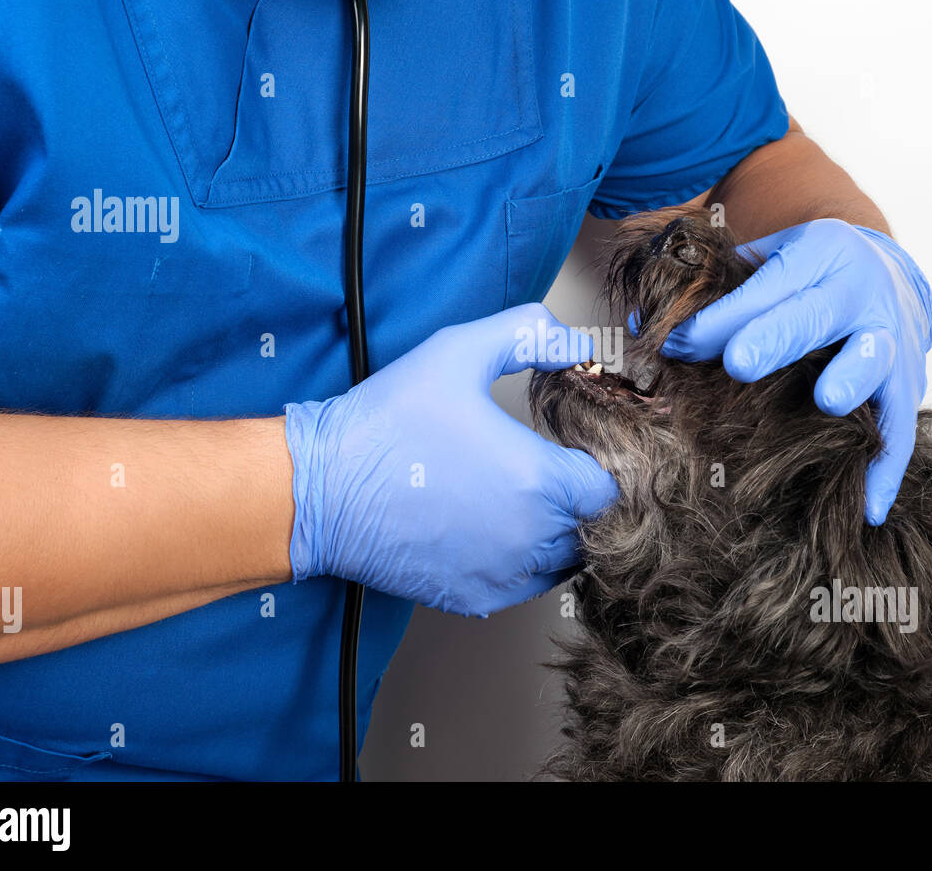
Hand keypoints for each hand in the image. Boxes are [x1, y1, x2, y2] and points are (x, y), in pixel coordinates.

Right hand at [283, 304, 617, 614]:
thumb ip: (528, 335)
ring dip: (559, 532)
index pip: (611, 486)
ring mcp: (503, 575)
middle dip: (581, 498)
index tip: (575, 448)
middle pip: (594, 526)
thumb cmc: (385, 424)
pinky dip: (525, 562)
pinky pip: (526, 586)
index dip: (600, 463)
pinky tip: (498, 528)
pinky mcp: (474, 598)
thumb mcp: (459, 351)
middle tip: (552, 468)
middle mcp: (530, 538)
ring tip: (524, 496)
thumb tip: (576, 343)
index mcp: (538, 482)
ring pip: (566, 561)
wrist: (320, 490)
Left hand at [658, 218, 931, 525]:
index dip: (719, 318)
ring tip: (828, 401)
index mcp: (817, 255)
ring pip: (872, 360)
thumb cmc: (810, 274)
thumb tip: (638, 330)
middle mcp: (859, 293)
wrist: (888, 274)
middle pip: (817, 315)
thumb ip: (713, 292)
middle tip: (740, 362)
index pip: (763, 287)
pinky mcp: (907, 385)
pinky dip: (886, 467)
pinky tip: (869, 507)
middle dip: (778, 337)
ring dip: (850, 380)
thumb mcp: (766, 261)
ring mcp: (890, 339)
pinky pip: (901, 428)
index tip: (676, 343)